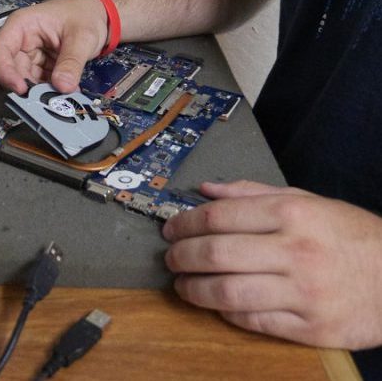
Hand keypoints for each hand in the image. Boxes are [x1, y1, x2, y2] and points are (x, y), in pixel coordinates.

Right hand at [0, 0, 107, 93]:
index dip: (5, 71)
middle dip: (28, 87)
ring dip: (42, 91)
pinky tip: (65, 93)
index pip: (0, 50)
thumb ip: (71, 62)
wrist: (99, 14)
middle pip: (13, 70)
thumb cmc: (85, 14)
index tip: (20, 88)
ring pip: (27, 80)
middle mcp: (22, 41)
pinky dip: (51, 90)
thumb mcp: (82, 37)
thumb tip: (62, 86)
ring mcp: (32, 55)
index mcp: (23, 25)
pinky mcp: (42, 66)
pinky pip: (40, 83)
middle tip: (46, 100)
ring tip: (61, 97)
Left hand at [163, 180, 381, 348]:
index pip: (218, 217)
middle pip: (216, 253)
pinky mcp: (311, 328)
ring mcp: (303, 293)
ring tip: (182, 284)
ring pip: (228, 293)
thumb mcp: (304, 200)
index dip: (185, 223)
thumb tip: (206, 190)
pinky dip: (226, 313)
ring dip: (194, 289)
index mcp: (290, 213)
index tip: (171, 229)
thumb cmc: (347, 234)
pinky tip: (216, 303)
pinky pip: (253, 322)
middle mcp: (295, 251)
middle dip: (181, 256)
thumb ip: (251, 193)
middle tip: (170, 257)